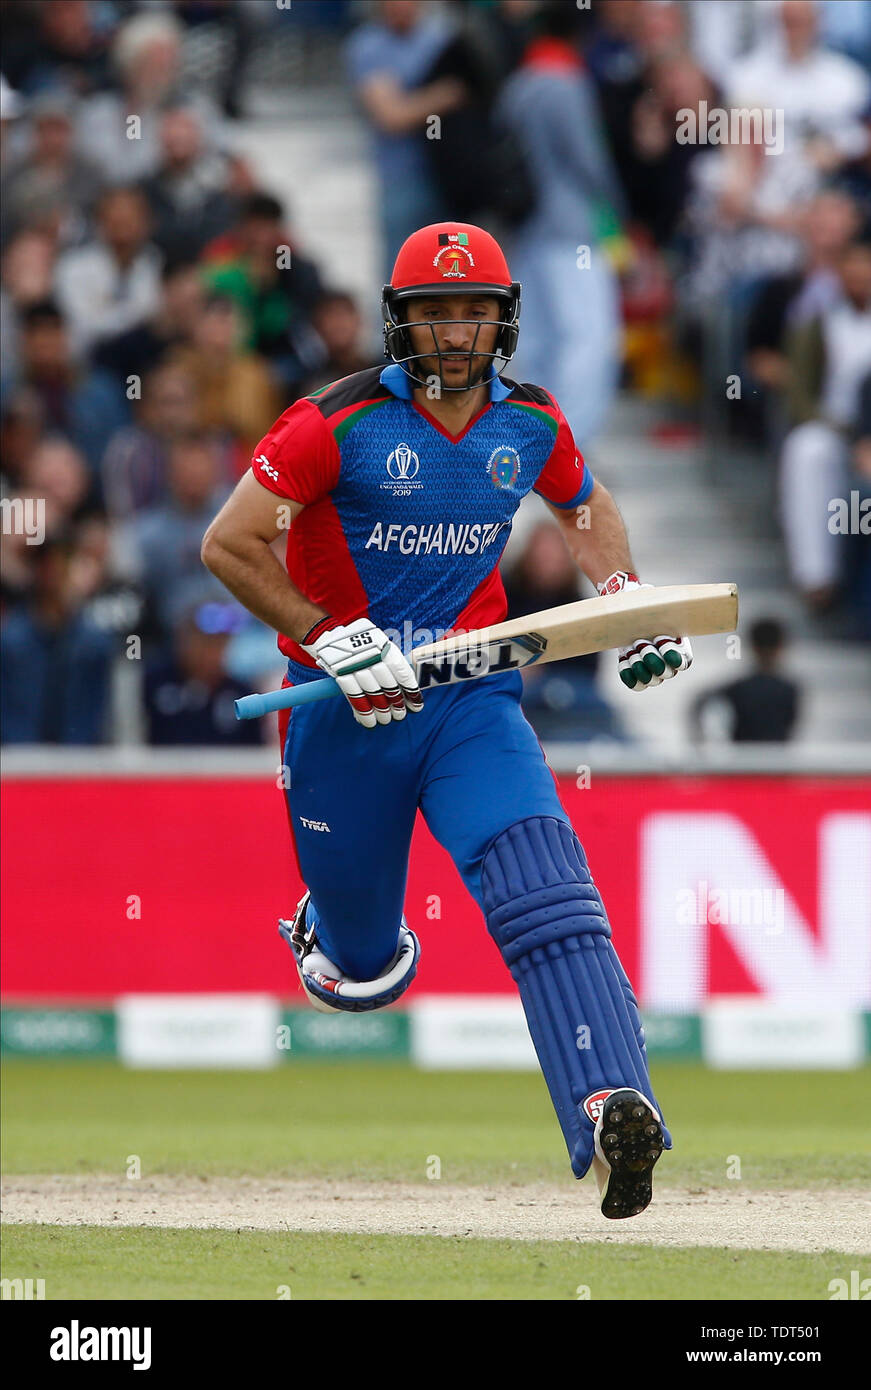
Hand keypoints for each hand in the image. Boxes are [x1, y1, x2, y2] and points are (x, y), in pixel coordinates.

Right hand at [302, 617, 422, 727]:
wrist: (331, 636)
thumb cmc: (362, 644)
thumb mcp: (380, 644)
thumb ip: (392, 662)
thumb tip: (407, 688)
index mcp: (385, 646)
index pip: (402, 672)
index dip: (411, 692)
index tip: (416, 705)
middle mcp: (371, 655)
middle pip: (388, 686)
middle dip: (396, 704)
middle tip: (400, 716)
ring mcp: (355, 665)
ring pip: (372, 694)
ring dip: (380, 711)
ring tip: (385, 720)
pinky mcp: (340, 674)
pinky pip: (354, 697)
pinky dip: (362, 712)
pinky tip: (368, 721)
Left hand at [597, 570, 692, 690]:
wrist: (629, 615)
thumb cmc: (646, 607)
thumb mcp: (655, 603)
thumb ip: (662, 603)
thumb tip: (655, 598)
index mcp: (680, 647)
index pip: (683, 662)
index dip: (671, 655)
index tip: (660, 639)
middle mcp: (670, 664)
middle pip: (666, 673)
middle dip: (651, 658)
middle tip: (640, 642)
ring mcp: (654, 671)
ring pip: (651, 680)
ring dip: (639, 666)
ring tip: (631, 650)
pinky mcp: (637, 674)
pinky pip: (636, 684)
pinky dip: (629, 674)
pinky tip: (624, 659)